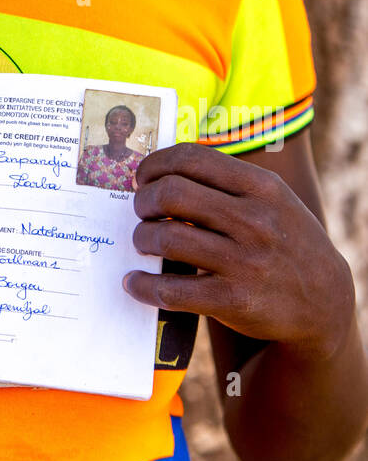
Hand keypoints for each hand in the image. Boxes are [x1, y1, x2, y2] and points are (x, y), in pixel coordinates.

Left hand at [123, 141, 353, 359]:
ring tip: (143, 242)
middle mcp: (254, 221)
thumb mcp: (274, 200)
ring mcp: (245, 262)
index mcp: (261, 187)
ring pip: (166, 237)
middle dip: (143, 201)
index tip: (143, 177)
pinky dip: (143, 285)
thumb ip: (228, 182)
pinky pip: (172, 290)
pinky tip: (135, 282)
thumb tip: (163, 172)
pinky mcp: (234, 300)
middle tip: (142, 211)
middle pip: (171, 193)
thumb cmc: (286, 242)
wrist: (326, 303)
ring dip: (142, 238)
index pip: (192, 158)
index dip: (156, 164)